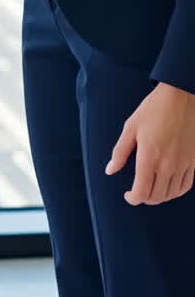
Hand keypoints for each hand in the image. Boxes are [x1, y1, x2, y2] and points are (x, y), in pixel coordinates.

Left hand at [106, 81, 194, 203]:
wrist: (180, 97)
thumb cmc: (153, 109)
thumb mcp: (131, 127)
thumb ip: (120, 152)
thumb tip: (110, 170)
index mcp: (149, 157)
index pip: (141, 192)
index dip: (133, 199)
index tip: (128, 195)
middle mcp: (167, 165)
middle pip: (156, 197)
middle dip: (144, 198)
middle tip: (138, 191)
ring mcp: (182, 164)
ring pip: (171, 194)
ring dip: (159, 196)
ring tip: (151, 188)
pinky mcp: (193, 161)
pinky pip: (185, 186)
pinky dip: (175, 191)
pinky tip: (168, 185)